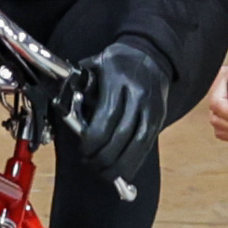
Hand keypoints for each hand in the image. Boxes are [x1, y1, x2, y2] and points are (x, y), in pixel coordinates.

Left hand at [62, 35, 171, 180]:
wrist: (151, 54)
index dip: (93, 141)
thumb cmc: (116, 62)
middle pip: (122, 135)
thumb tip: (67, 117)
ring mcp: (153, 107)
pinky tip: (123, 170)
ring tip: (105, 173)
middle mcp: (139, 94)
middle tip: (90, 164)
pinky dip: (135, 161)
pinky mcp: (160, 117)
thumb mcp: (93, 67)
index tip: (84, 151)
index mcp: (118, 80)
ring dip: (120, 164)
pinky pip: (148, 144)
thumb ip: (79, 90)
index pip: (106, 118)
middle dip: (104, 157)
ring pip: (138, 144)